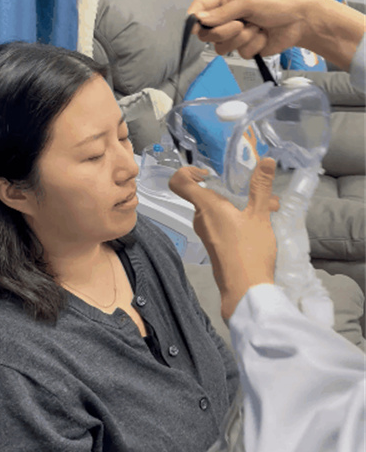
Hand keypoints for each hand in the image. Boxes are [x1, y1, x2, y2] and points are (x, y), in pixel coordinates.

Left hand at [169, 158, 278, 318]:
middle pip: (206, 194)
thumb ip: (261, 187)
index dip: (188, 171)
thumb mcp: (260, 216)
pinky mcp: (214, 245)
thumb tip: (265, 160)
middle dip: (233, 189)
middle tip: (259, 193)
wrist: (245, 291)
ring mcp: (206, 233)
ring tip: (271, 208)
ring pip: (219, 209)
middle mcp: (201, 219)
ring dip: (242, 204)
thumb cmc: (250, 251)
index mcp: (206, 207)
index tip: (208, 173)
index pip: (179, 182)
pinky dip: (239, 218)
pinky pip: (222, 223)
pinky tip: (263, 224)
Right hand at [188, 0, 310, 58]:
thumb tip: (199, 20)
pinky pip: (239, 53)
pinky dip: (253, 45)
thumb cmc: (277, 4)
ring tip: (256, 28)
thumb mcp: (248, 2)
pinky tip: (264, 36)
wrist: (299, 22)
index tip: (196, 27)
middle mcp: (227, 18)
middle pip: (207, 33)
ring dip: (241, 39)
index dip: (194, 18)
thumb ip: (223, 13)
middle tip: (240, 24)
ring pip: (222, 47)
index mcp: (225, 0)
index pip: (200, 8)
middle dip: (223, 32)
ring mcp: (235, 35)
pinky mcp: (245, 48)